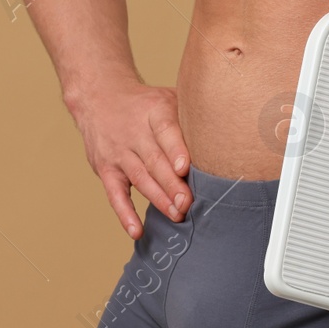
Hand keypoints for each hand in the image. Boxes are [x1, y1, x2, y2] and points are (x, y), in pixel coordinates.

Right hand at [72, 82, 191, 238]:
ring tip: (177, 215)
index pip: (164, 129)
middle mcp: (134, 131)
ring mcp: (118, 152)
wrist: (99, 97)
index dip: (175, 149)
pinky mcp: (106, 169)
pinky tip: (137, 231)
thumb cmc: (146, 103)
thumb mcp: (168, 96)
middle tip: (188, 203)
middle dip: (172, 184)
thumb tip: (229, 131)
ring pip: (139, 178)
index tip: (185, 168)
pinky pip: (115, 194)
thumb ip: (193, 112)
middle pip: (154, 159)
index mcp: (154, 110)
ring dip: (158, 199)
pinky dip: (125, 214)